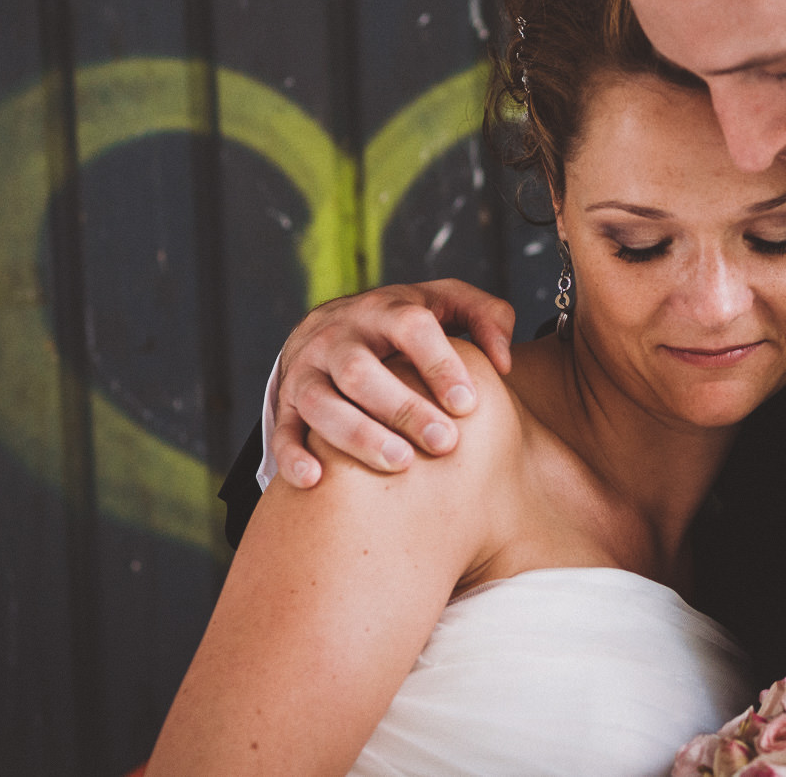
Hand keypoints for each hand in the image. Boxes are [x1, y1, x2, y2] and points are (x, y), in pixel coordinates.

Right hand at [271, 279, 514, 486]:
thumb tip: (504, 361)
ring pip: (319, 402)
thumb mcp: (445, 304)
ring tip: (400, 464)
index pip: (409, 326)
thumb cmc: (402, 323)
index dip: (439, 362)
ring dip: (357, 435)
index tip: (467, 403)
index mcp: (384, 310)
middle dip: (402, 408)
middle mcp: (339, 337)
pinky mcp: (285, 403)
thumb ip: (486, 316)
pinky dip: (293, 456)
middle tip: (445, 443)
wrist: (328, 327)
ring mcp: (307, 370)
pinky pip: (281, 430)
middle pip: (360, 370)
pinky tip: (316, 481)